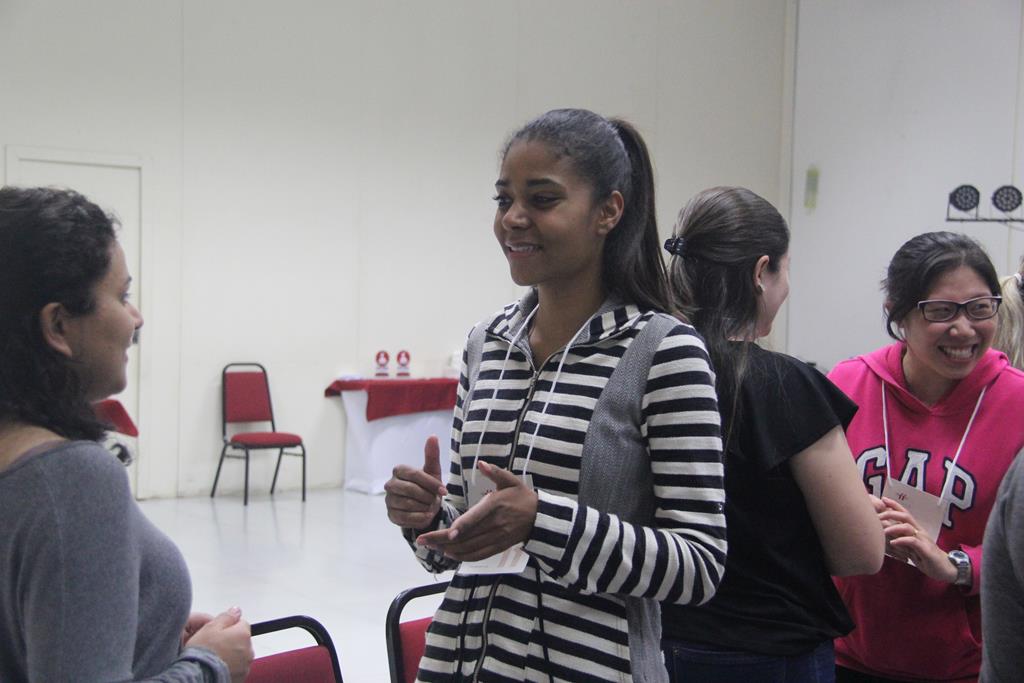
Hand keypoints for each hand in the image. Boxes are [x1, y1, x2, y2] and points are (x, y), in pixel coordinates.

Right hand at [186, 607, 253, 682]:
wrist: (199, 676)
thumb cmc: (204, 652)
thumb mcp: (211, 627)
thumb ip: (226, 617)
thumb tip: (236, 610)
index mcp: (243, 634)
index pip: (241, 623)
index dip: (228, 627)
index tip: (218, 632)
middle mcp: (248, 649)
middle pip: (242, 639)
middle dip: (231, 641)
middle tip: (215, 646)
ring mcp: (245, 664)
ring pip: (240, 654)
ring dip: (232, 654)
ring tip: (215, 657)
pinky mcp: (241, 677)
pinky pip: (237, 667)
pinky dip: (230, 666)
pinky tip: (218, 666)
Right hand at [384, 436, 446, 530]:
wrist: (425, 506)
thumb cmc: (428, 486)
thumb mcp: (432, 470)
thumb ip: (432, 454)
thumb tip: (433, 436)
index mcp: (399, 470)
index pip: (414, 475)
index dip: (431, 483)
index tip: (444, 491)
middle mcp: (390, 484)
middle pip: (410, 490)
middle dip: (427, 496)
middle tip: (436, 500)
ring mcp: (389, 501)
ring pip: (407, 504)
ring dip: (424, 507)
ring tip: (431, 507)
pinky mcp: (391, 515)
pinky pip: (405, 518)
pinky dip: (420, 518)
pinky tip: (427, 516)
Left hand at [416, 461, 536, 561]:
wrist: (541, 518)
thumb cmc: (522, 497)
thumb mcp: (511, 480)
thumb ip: (495, 472)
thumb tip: (480, 463)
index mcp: (495, 505)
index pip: (475, 518)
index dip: (460, 527)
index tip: (445, 532)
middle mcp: (495, 524)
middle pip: (466, 536)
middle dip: (442, 540)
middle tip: (423, 540)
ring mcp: (497, 538)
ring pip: (469, 548)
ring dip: (449, 550)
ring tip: (431, 547)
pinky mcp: (499, 547)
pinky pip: (478, 555)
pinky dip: (463, 557)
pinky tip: (450, 554)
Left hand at [878, 497, 957, 583]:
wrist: (945, 569)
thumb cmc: (926, 558)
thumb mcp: (911, 547)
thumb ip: (901, 538)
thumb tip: (884, 532)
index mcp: (916, 529)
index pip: (905, 513)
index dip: (894, 505)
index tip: (882, 499)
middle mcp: (920, 532)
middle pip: (905, 516)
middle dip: (890, 513)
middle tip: (876, 517)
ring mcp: (924, 540)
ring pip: (908, 527)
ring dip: (893, 527)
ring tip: (883, 531)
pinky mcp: (926, 550)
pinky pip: (913, 541)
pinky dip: (901, 540)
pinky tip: (893, 543)